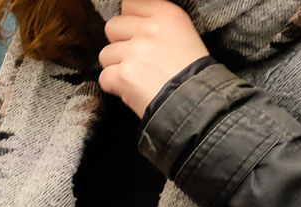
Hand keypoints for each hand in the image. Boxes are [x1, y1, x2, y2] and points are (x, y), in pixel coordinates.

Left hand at [98, 0, 208, 117]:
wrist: (196, 102)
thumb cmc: (192, 73)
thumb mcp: (183, 34)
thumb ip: (155, 24)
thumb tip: (129, 23)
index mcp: (166, 14)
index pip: (129, 4)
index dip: (129, 23)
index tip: (136, 35)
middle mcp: (150, 29)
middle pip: (112, 27)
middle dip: (119, 44)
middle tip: (136, 60)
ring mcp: (135, 52)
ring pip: (105, 54)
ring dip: (116, 67)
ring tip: (137, 78)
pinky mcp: (124, 75)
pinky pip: (104, 77)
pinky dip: (114, 87)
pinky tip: (132, 90)